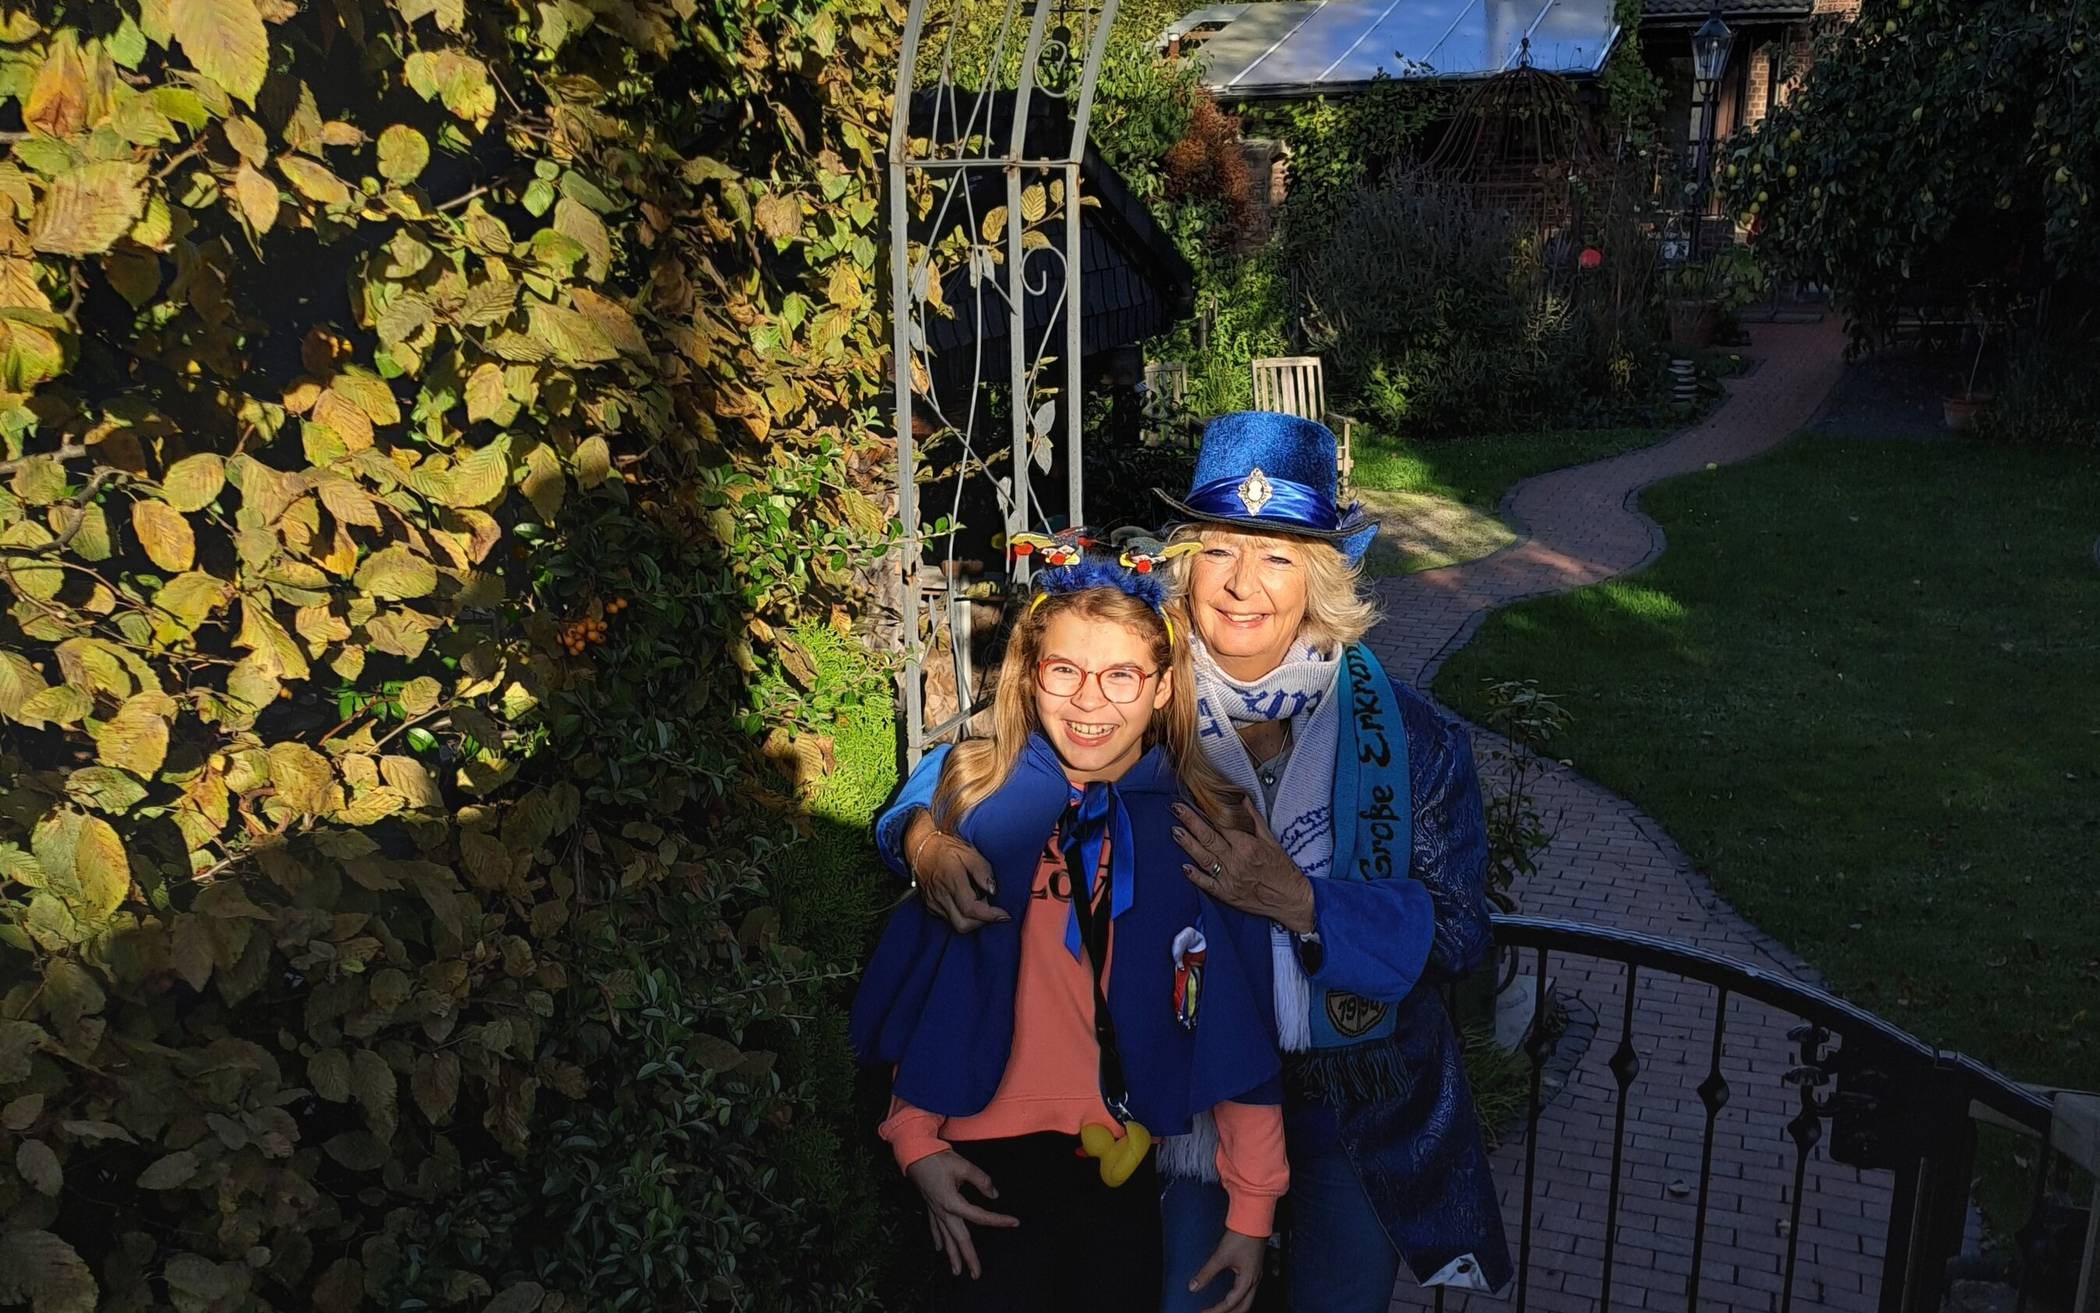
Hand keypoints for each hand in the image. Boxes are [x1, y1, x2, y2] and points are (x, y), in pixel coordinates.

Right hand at [904, 810, 1006, 932]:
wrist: (921, 847)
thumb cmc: (946, 848)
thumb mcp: (969, 852)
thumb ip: (983, 872)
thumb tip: (993, 891)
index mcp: (952, 881)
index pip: (971, 909)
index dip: (990, 916)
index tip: (1004, 916)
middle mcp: (941, 896)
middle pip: (963, 925)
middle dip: (981, 921)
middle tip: (989, 906)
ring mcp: (933, 903)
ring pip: (956, 924)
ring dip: (971, 918)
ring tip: (976, 899)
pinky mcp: (929, 906)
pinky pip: (948, 919)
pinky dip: (960, 916)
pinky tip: (965, 901)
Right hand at [905, 1149, 1018, 1278]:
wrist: (915, 1154)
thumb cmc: (937, 1159)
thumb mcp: (963, 1165)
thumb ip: (981, 1180)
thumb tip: (994, 1194)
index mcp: (952, 1202)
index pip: (979, 1216)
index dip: (997, 1220)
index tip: (1013, 1222)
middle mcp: (943, 1211)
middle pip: (959, 1238)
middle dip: (968, 1258)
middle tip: (976, 1274)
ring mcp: (935, 1211)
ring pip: (945, 1238)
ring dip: (952, 1256)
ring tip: (957, 1271)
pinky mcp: (930, 1206)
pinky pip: (935, 1228)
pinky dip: (938, 1239)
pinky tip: (939, 1248)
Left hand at [1174, 799, 1315, 933]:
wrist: (1292, 901)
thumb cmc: (1284, 871)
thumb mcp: (1272, 841)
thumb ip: (1254, 820)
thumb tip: (1242, 799)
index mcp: (1248, 847)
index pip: (1223, 824)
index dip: (1208, 810)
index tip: (1196, 799)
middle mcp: (1237, 862)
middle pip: (1209, 838)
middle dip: (1191, 821)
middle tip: (1176, 808)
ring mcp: (1230, 879)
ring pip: (1204, 858)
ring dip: (1188, 844)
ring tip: (1175, 830)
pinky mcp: (1227, 894)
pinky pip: (1207, 884)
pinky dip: (1195, 875)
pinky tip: (1184, 866)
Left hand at [1187, 1229, 1265, 1312]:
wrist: (1253, 1221)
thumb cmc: (1241, 1236)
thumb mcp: (1220, 1256)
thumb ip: (1206, 1273)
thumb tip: (1194, 1286)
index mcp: (1247, 1280)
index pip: (1231, 1303)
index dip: (1216, 1311)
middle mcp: (1254, 1280)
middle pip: (1243, 1307)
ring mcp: (1256, 1275)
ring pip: (1247, 1300)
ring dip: (1234, 1307)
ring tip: (1219, 1310)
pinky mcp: (1254, 1269)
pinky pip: (1248, 1291)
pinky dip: (1238, 1298)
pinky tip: (1229, 1295)